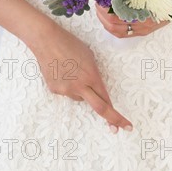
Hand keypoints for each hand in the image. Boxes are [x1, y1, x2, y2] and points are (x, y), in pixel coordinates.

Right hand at [26, 17, 132, 133]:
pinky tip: (62, 72)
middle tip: (117, 129)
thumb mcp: (89, 57)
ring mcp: (66, 90)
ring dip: (81, 90)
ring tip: (72, 71)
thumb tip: (94, 89)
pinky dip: (68, 85)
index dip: (116, 114)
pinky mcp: (55, 90)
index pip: (107, 99)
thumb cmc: (70, 44)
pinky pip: (67, 92)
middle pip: (99, 108)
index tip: (125, 124)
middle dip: (111, 120)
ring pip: (80, 97)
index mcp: (92, 76)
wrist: (47, 40)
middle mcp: (80, 86)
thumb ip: (94, 75)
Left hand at [95, 4, 170, 37]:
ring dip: (105, 22)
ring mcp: (142, 29)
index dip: (105, 7)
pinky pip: (123, 33)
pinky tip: (108, 19)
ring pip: (116, 31)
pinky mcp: (143, 31)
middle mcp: (141, 24)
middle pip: (113, 24)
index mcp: (142, 12)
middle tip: (96, 3)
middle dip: (101, 14)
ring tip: (99, 11)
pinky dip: (112, 27)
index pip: (116, 14)